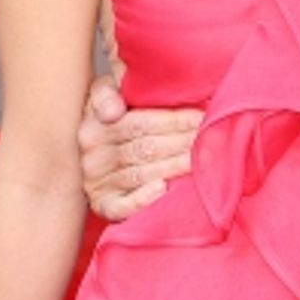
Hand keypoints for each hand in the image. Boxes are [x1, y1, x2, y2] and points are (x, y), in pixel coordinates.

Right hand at [78, 74, 202, 220]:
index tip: (202, 118)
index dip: (174, 120)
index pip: (140, 123)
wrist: (88, 157)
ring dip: (173, 167)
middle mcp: (93, 155)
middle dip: (182, 142)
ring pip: (140, 173)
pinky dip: (142, 199)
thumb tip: (112, 111)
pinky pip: (121, 206)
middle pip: (146, 147)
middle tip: (211, 139)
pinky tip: (163, 188)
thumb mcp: (104, 95)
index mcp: (94, 125)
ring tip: (200, 161)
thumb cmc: (112, 120)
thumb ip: (107, 93)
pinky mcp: (102, 205)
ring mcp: (97, 182)